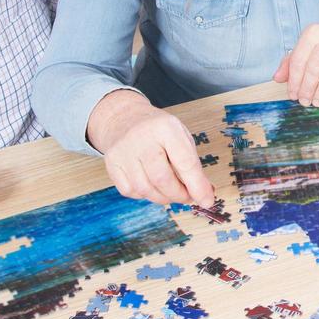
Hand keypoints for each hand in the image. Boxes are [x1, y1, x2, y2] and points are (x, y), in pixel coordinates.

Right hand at [87, 89, 213, 205]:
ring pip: (145, 189)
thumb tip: (205, 194)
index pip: (185, 162)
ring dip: (163, 198)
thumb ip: (192, 164)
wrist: (124, 118)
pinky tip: (151, 186)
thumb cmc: (158, 130)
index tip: (207, 200)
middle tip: (188, 197)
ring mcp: (123, 151)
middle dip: (179, 195)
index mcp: (165, 127)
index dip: (197, 185)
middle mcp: (141, 138)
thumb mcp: (180, 136)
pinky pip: (130, 191)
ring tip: (172, 193)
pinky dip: (144, 195)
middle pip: (162, 180)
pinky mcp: (111, 163)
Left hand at [274, 23, 318, 106]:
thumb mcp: (308, 48)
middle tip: (305, 102)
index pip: (299, 60)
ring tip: (317, 103)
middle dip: (307, 89)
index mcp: (313, 33)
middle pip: (314, 68)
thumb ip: (291, 62)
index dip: (294, 81)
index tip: (293, 96)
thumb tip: (277, 78)